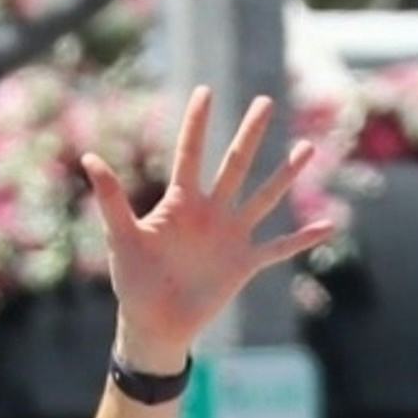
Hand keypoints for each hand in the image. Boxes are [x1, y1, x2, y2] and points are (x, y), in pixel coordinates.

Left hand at [82, 91, 333, 372]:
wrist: (154, 326)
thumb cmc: (134, 283)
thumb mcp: (122, 238)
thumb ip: (111, 199)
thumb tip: (89, 158)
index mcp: (181, 203)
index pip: (191, 155)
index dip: (197, 124)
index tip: (205, 91)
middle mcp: (211, 212)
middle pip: (236, 165)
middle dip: (250, 134)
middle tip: (265, 101)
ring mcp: (231, 236)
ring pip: (264, 198)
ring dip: (286, 174)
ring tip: (307, 147)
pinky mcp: (245, 264)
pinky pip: (279, 248)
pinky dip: (302, 239)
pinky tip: (328, 226)